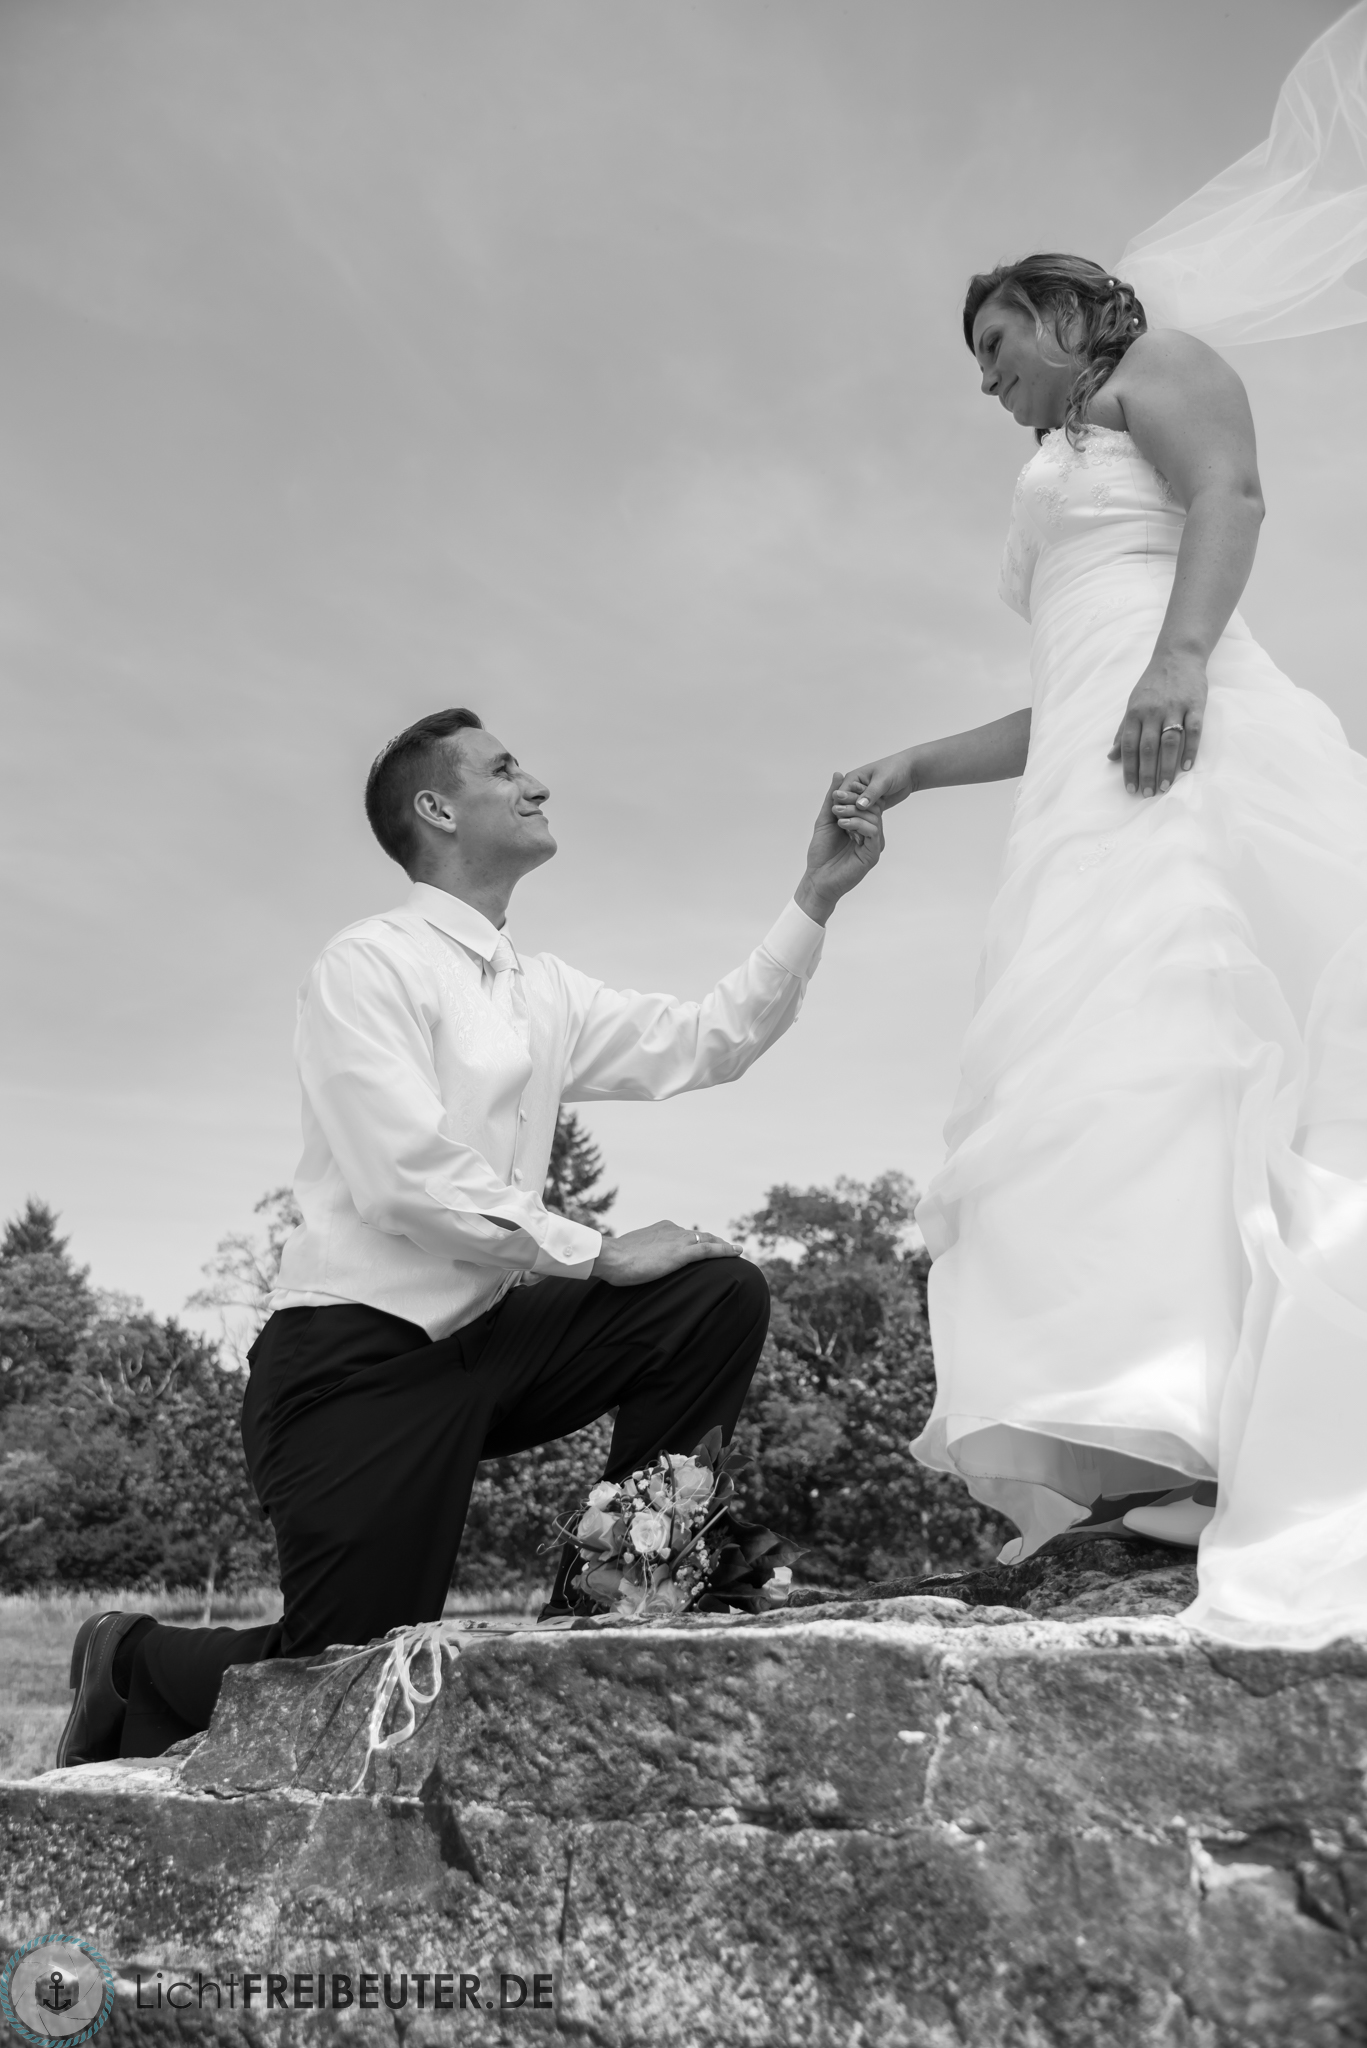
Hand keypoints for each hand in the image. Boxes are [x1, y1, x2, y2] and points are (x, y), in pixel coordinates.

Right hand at [592, 1221, 739, 1285]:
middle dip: (714, 1240)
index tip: (705, 1244)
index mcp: (662, 1229)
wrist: (611, 1257)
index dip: (698, 1239)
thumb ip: (642, 1255)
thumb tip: (641, 1264)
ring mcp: (678, 1241)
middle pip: (700, 1234)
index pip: (685, 1234)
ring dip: (723, 1245)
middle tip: (726, 1247)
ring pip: (708, 1240)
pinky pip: (709, 1250)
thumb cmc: (615, 1259)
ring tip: (735, 1251)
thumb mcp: (632, 1253)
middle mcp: (673, 1230)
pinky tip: (737, 1252)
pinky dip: (725, 1250)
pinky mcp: (681, 1253)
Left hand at [795, 774, 884, 923]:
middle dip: (854, 800)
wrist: (818, 879)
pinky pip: (873, 832)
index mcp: (862, 824)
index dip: (855, 792)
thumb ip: (831, 798)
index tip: (841, 788)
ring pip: (874, 817)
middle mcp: (871, 833)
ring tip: (837, 814)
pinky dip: (858, 824)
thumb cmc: (821, 853)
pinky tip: (843, 825)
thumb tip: (839, 774)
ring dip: (854, 811)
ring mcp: (873, 844)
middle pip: (872, 807)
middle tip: (836, 799)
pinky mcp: (872, 854)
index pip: (866, 801)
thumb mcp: (825, 819)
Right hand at [830, 748, 917, 826]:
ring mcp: (862, 797)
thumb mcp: (883, 780)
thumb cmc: (895, 769)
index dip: (841, 809)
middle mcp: (854, 788)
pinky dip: (864, 823)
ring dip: (855, 823)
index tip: (845, 821)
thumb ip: (871, 793)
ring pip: (853, 813)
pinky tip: (865, 834)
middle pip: (844, 806)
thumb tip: (859, 805)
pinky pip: (863, 815)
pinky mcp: (869, 805)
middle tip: (853, 833)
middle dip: (848, 818)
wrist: (909, 772)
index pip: (839, 796)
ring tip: (859, 837)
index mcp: (853, 778)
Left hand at [1108, 650, 1206, 795]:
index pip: (1129, 745)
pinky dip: (1190, 750)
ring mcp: (1175, 707)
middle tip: (1148, 794)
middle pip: (1148, 747)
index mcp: (1135, 712)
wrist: (1178, 656)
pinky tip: (1186, 767)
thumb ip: (1123, 731)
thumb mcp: (1133, 704)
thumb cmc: (1153, 684)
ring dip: (1166, 767)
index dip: (1129, 769)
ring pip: (1169, 742)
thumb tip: (1110, 757)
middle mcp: (1153, 711)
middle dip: (1146, 773)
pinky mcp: (1195, 704)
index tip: (1130, 788)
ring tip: (1165, 787)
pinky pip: (1194, 730)